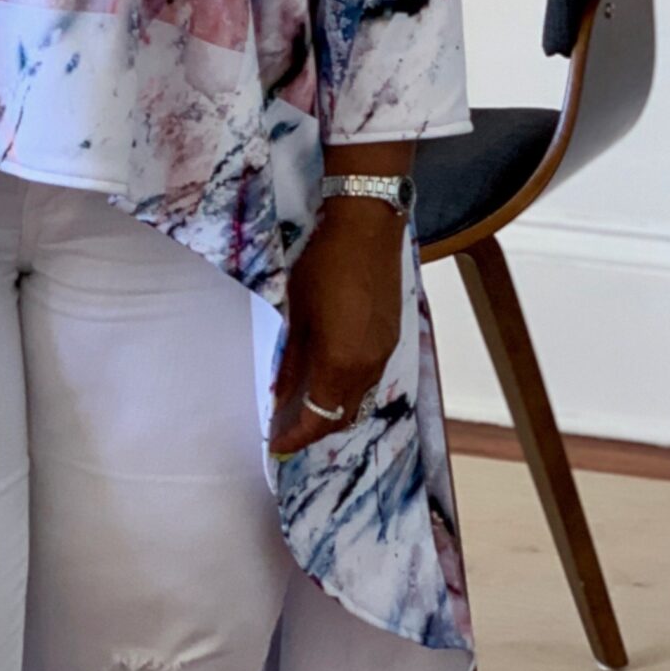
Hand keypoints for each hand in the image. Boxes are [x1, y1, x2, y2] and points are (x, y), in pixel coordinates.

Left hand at [268, 199, 404, 454]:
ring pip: (359, 399)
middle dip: (315, 429)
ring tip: (306, 403)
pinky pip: (371, 378)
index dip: (296, 437)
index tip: (276, 444)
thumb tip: (278, 396)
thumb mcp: (297, 312)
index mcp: (341, 364)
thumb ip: (290, 360)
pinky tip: (331, 374)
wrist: (368, 226)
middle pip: (343, 416)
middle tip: (287, 428)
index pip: (319, 418)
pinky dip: (349, 388)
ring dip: (334, 409)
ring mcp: (385, 352)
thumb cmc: (323, 265)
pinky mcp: (393, 337)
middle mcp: (369, 367)